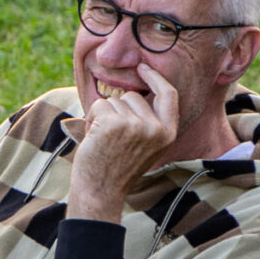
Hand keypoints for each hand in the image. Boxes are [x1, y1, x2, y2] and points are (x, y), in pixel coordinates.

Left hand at [71, 62, 179, 220]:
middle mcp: (157, 128)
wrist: (101, 191)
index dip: (155, 78)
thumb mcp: (146, 145)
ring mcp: (137, 126)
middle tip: (111, 137)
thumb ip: (148, 122)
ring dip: (102, 116)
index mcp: (169, 133)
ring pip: (114, 100)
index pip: (168, 95)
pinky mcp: (115, 124)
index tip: (143, 67)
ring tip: (103, 140)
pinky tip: (93, 139)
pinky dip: (91, 119)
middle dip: (116, 110)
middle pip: (132, 96)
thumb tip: (134, 92)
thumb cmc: (117, 168)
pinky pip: (99, 105)